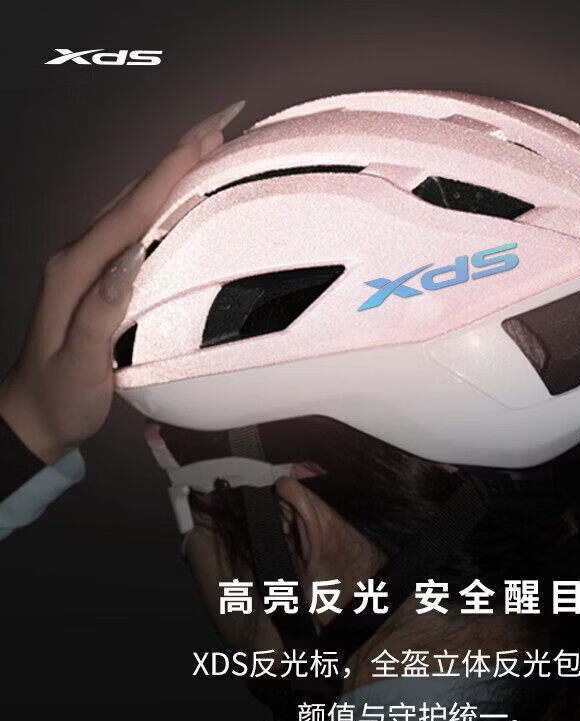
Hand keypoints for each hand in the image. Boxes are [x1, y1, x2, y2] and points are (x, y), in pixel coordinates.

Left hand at [0, 101, 244, 463]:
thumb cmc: (60, 395)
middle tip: (222, 123)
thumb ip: (99, 315)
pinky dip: (163, 199)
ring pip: (136, 201)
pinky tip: (183, 195)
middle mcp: (80, 256)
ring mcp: (89, 262)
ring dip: (172, 170)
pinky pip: (136, 223)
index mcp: (76, 271)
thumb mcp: (79, 365)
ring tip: (210, 146)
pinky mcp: (100, 273)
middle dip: (178, 153)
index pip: (131, 210)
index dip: (169, 170)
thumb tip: (129, 264)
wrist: (33, 412)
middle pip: (135, 191)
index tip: (206, 135)